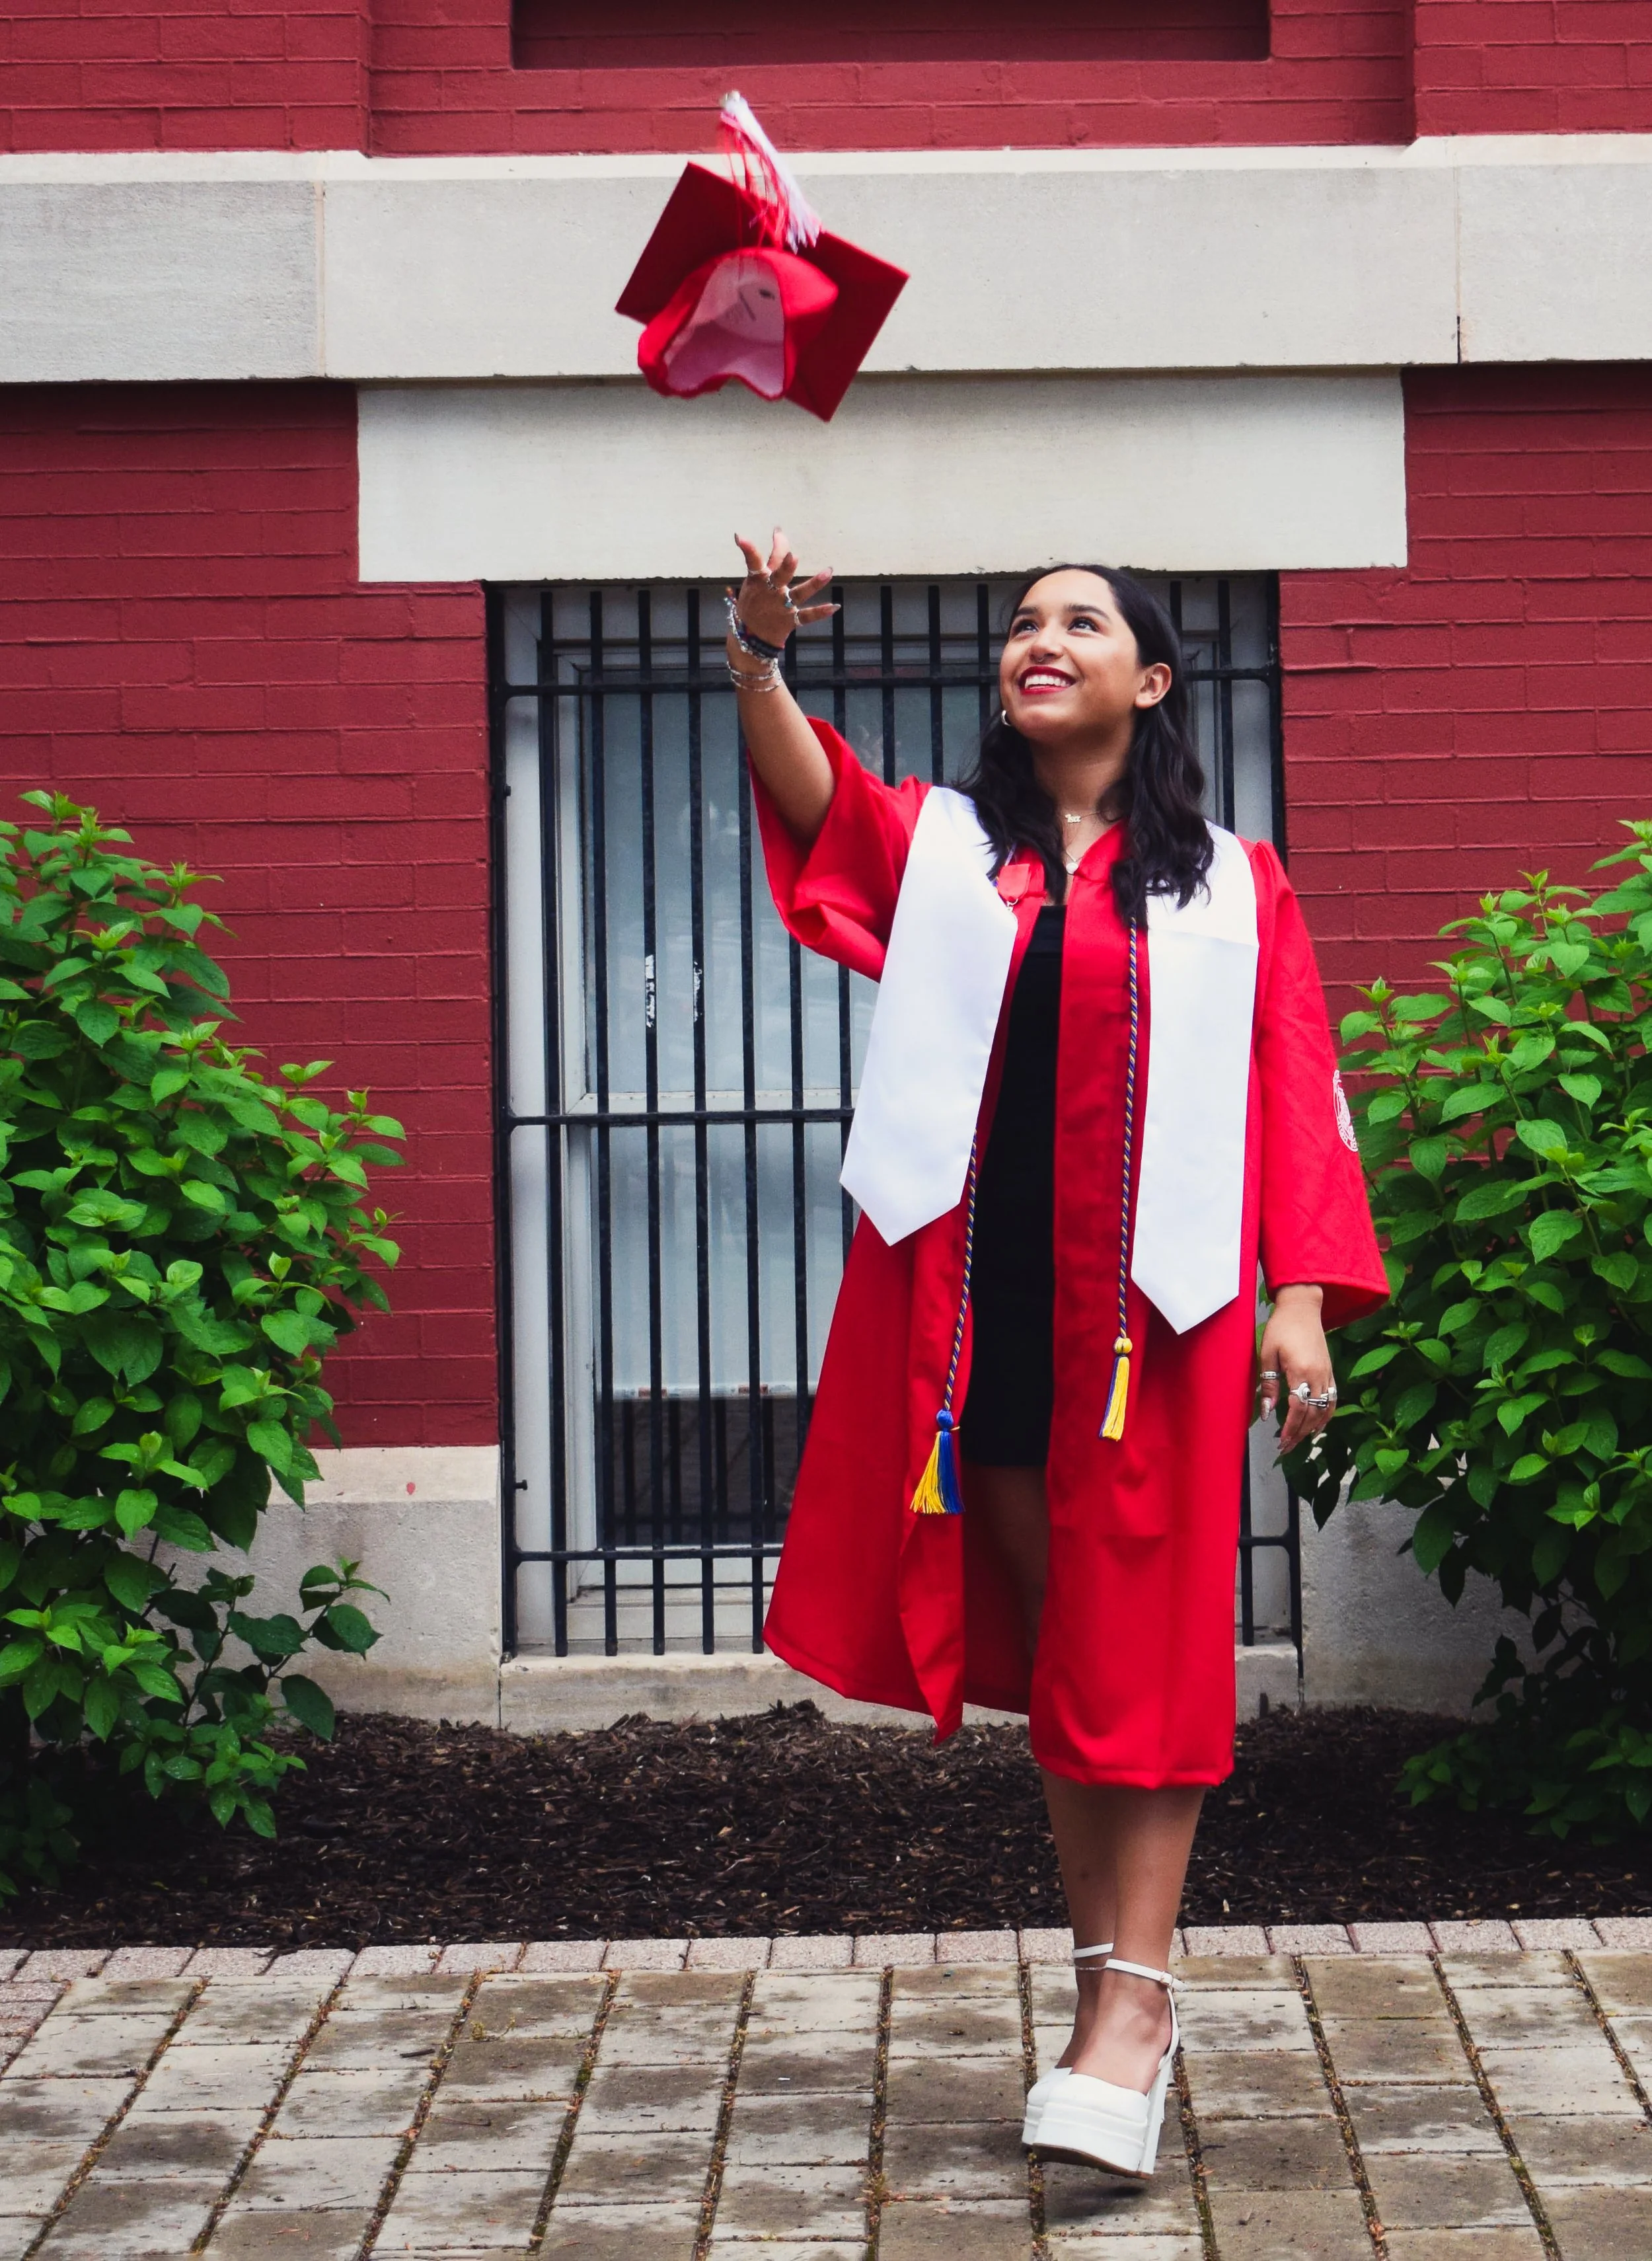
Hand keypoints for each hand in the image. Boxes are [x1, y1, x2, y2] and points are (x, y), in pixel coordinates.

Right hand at [731, 528, 837, 649]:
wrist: (749, 636)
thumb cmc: (754, 601)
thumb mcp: (755, 582)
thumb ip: (771, 559)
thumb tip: (780, 533)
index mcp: (759, 580)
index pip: (753, 560)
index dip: (748, 548)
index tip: (742, 537)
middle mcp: (771, 591)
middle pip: (780, 576)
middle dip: (786, 566)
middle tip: (792, 557)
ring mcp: (782, 606)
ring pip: (799, 593)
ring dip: (814, 583)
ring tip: (828, 572)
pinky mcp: (791, 620)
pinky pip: (808, 616)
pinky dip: (821, 612)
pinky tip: (834, 606)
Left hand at [1258, 1284, 1334, 1454]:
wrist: (1302, 1307)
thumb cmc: (1281, 1328)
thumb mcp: (1268, 1354)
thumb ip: (1268, 1384)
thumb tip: (1265, 1412)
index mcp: (1301, 1371)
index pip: (1298, 1409)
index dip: (1291, 1429)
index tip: (1282, 1442)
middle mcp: (1319, 1376)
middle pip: (1312, 1413)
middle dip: (1300, 1434)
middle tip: (1286, 1447)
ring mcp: (1327, 1373)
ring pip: (1325, 1409)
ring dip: (1313, 1428)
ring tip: (1300, 1440)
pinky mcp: (1331, 1370)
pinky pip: (1332, 1399)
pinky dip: (1326, 1415)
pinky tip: (1318, 1425)